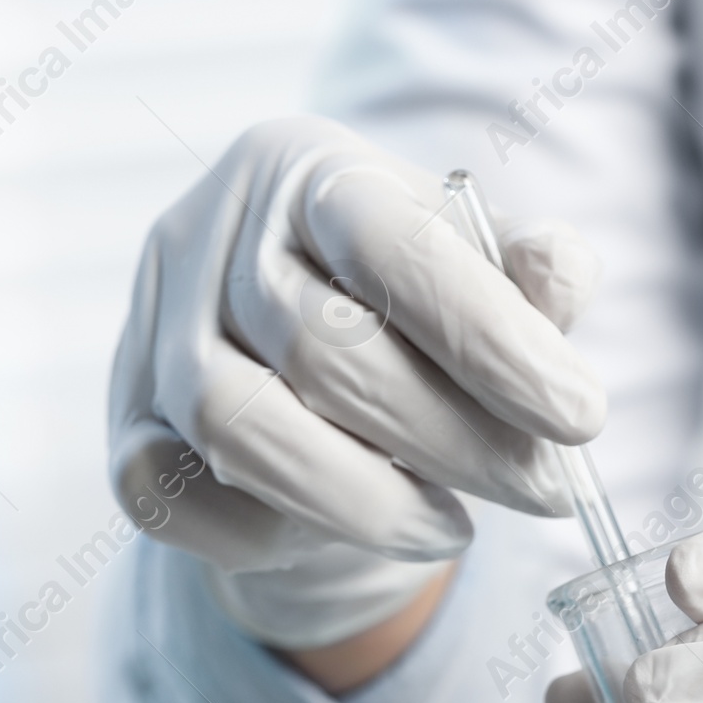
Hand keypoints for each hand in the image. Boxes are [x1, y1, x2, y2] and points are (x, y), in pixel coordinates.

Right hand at [109, 116, 603, 647]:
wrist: (295, 365)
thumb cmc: (408, 306)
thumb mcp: (483, 273)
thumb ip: (530, 277)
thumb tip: (561, 269)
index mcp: (308, 169)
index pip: (391, 242)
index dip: (490, 336)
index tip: (580, 415)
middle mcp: (211, 234)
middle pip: (324, 350)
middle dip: (454, 438)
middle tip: (544, 489)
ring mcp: (151, 332)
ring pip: (240, 428)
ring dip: (367, 501)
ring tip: (457, 528)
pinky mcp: (121, 428)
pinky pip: (179, 496)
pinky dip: (275, 532)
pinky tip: (361, 533)